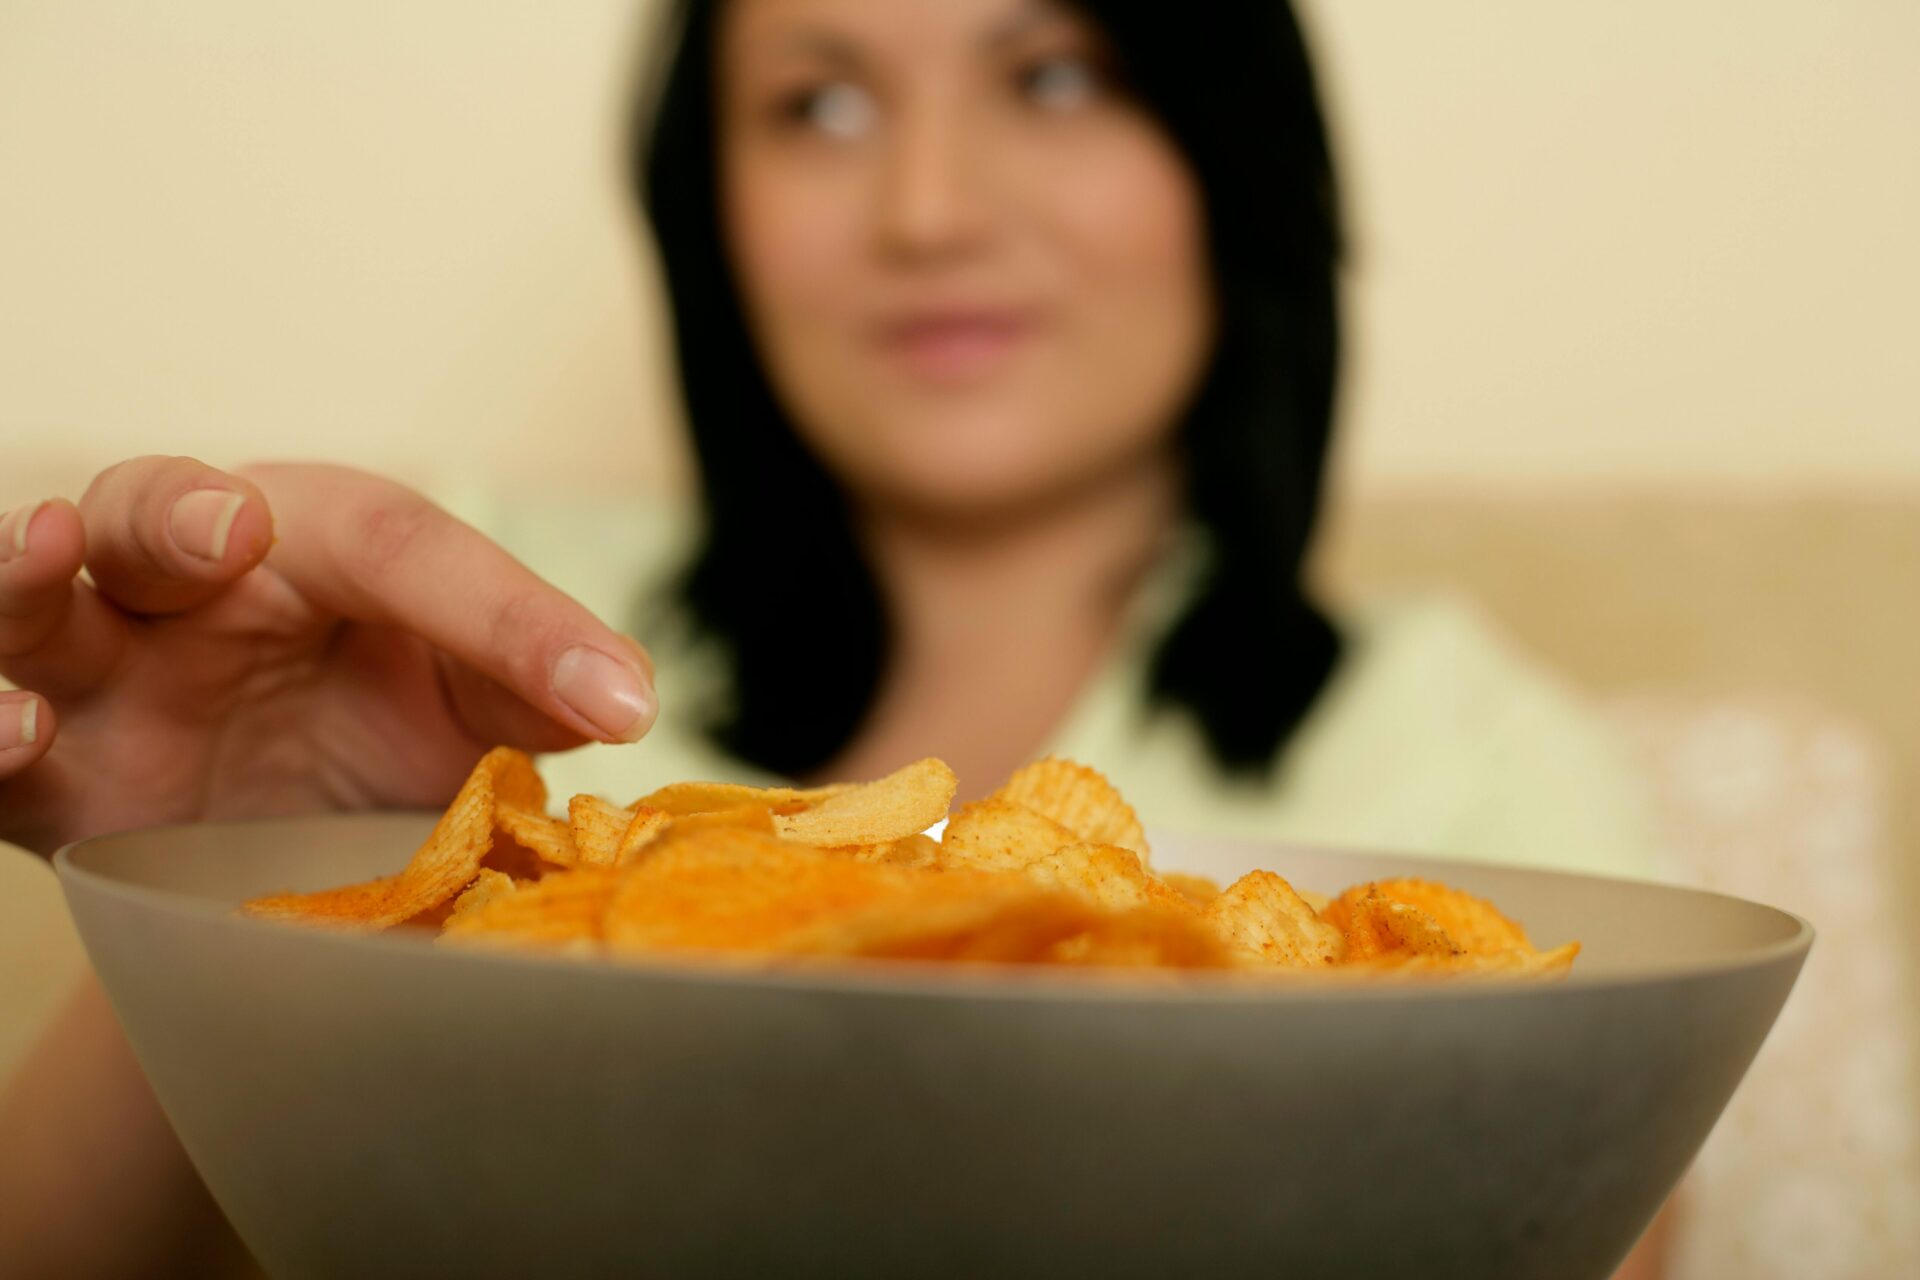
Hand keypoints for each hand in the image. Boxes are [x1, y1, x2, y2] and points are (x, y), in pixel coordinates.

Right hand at [0, 457, 656, 854]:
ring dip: (22, 578)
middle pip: (155, 512)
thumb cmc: (379, 725)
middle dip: (179, 510)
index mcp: (317, 545)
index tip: (566, 673)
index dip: (489, 607)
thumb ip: (536, 679)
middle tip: (226, 528)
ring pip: (32, 605)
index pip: (399, 550)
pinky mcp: (55, 778)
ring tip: (46, 552)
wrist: (293, 838)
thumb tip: (627, 698)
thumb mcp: (472, 705)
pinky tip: (16, 729)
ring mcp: (108, 676)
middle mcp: (197, 588)